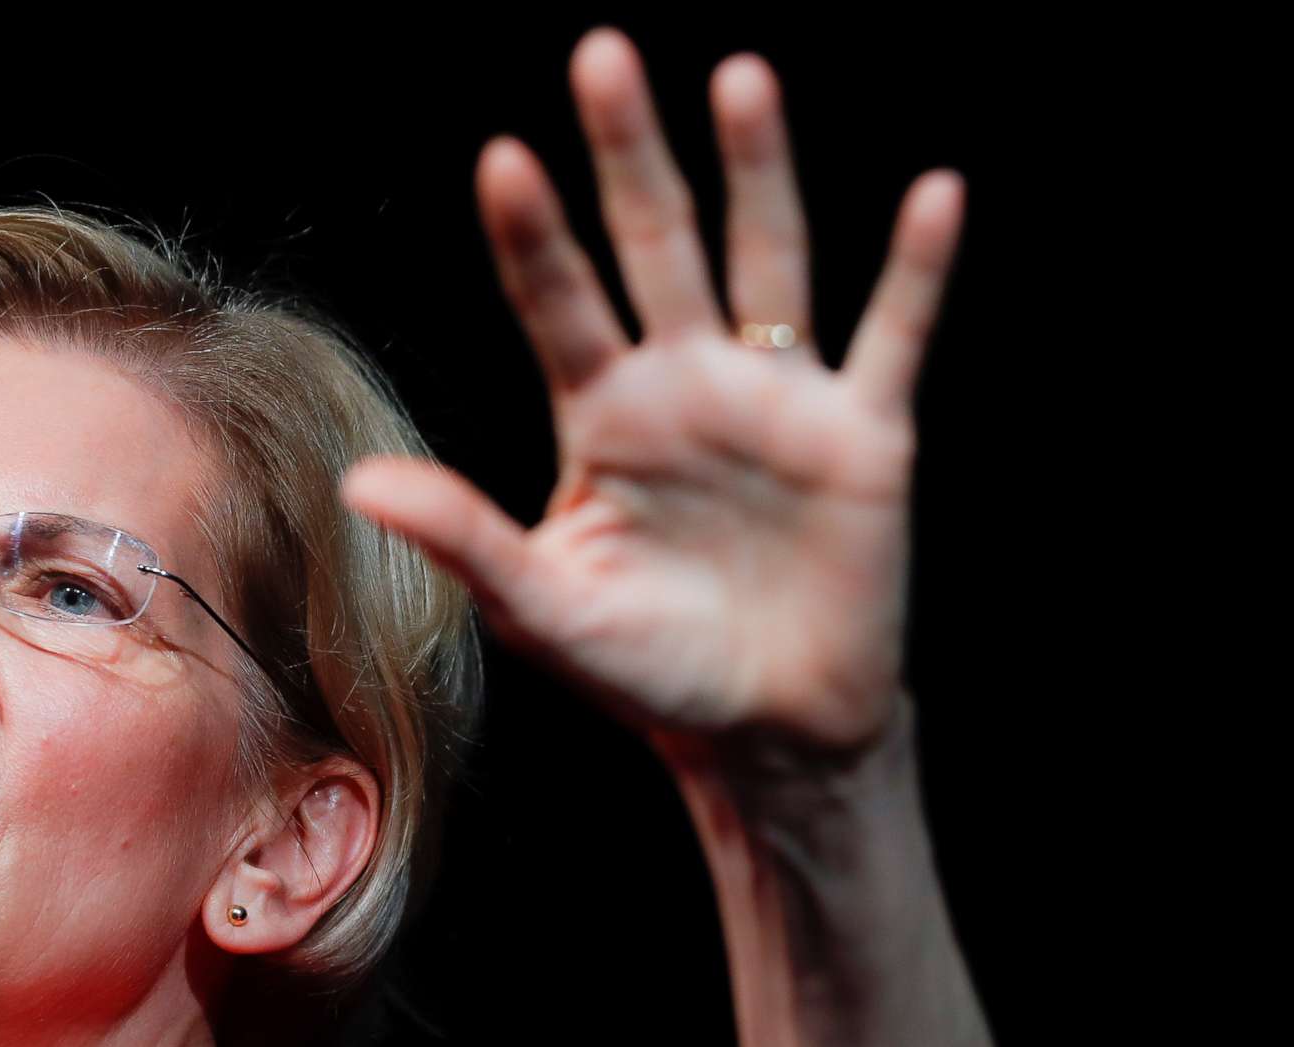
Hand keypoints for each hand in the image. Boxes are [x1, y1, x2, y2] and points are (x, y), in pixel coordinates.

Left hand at [340, 28, 961, 767]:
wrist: (767, 732)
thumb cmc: (648, 671)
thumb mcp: (546, 608)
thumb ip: (464, 537)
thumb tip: (358, 483)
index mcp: (604, 417)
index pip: (558, 305)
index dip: (534, 236)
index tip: (504, 160)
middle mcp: (688, 384)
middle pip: (655, 245)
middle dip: (629, 155)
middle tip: (600, 54)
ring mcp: (779, 399)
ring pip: (768, 260)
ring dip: (758, 171)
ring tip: (739, 77)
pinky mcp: (864, 434)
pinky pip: (895, 336)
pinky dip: (916, 272)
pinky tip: (935, 197)